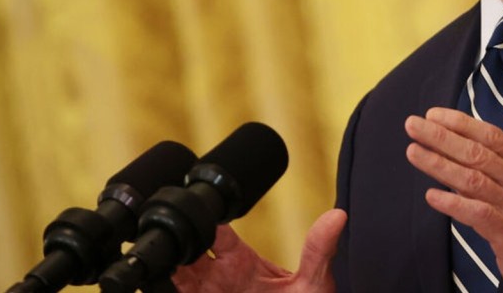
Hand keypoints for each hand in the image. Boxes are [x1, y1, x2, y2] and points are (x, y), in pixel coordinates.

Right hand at [171, 208, 346, 292]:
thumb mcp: (312, 283)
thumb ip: (318, 251)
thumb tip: (338, 216)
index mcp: (241, 260)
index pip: (215, 232)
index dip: (204, 222)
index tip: (197, 218)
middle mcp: (220, 277)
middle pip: (188, 251)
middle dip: (179, 243)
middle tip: (174, 242)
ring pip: (176, 275)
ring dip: (169, 268)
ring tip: (165, 264)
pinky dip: (166, 286)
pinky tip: (164, 282)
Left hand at [405, 108, 502, 292]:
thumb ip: (497, 176)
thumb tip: (455, 158)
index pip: (492, 137)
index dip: (460, 124)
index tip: (433, 115)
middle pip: (478, 153)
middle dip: (442, 137)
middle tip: (413, 125)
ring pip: (474, 179)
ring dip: (439, 164)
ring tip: (413, 152)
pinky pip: (478, 214)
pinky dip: (452, 203)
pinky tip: (431, 196)